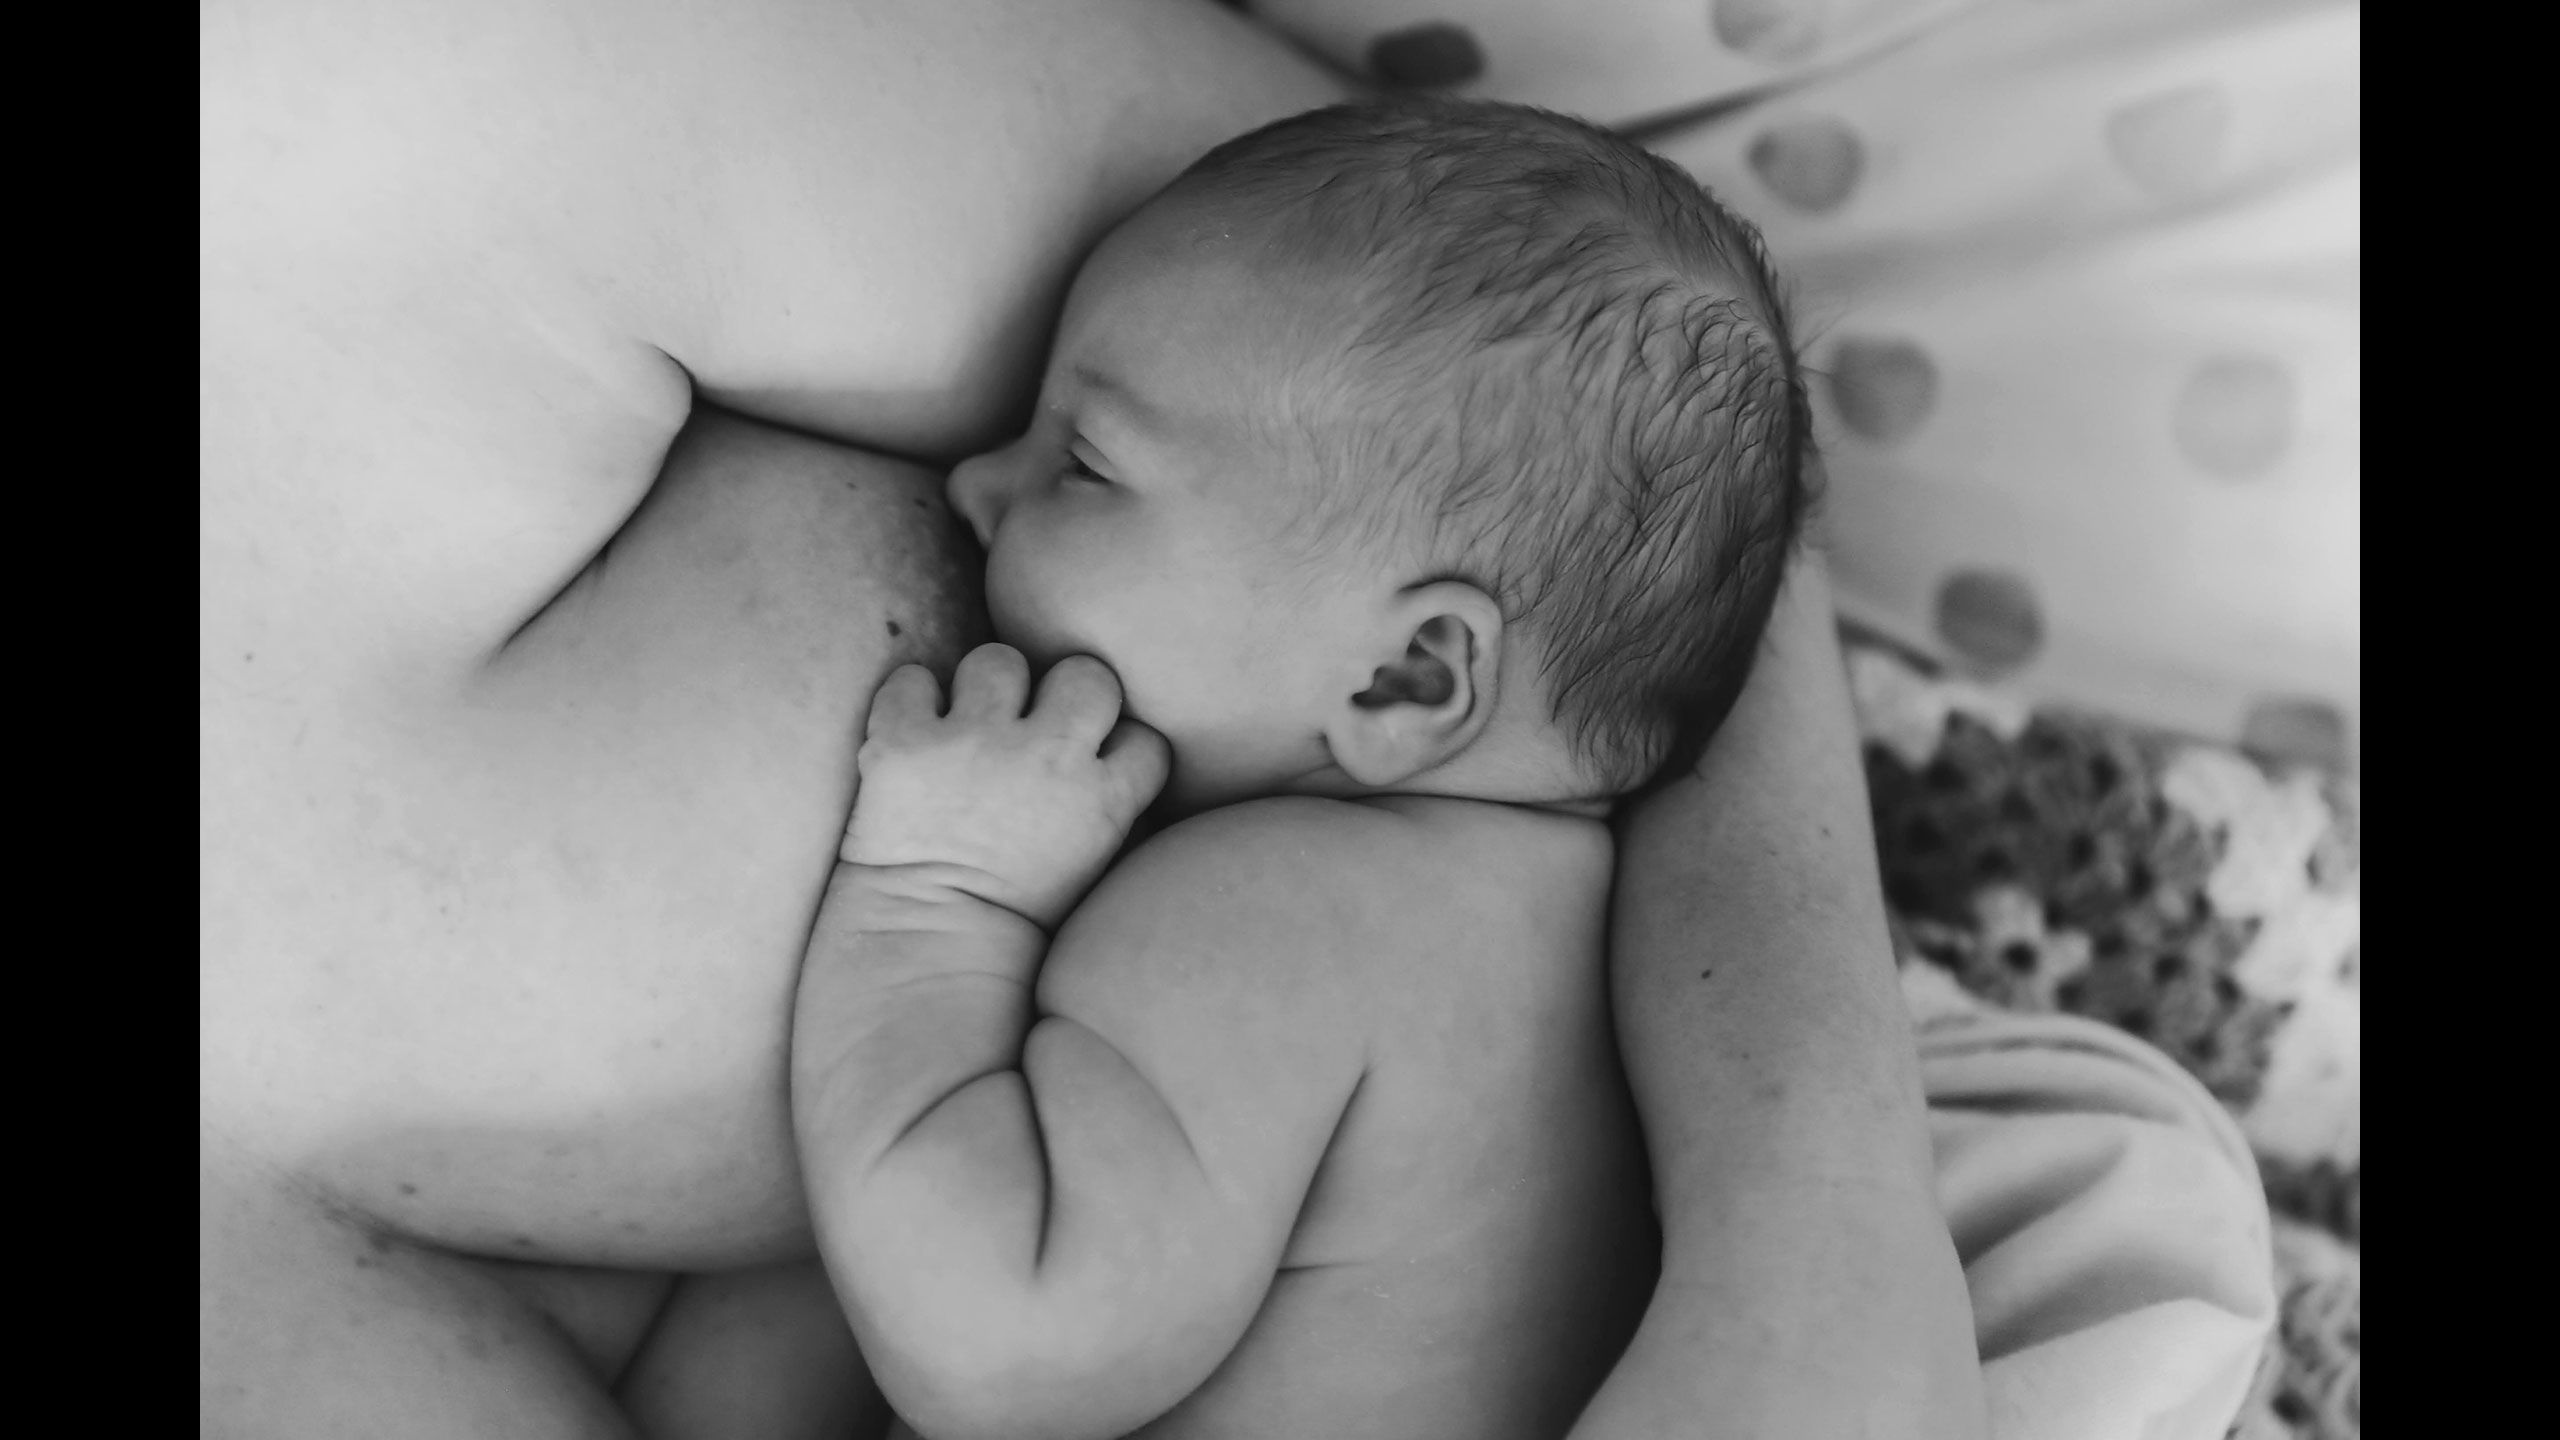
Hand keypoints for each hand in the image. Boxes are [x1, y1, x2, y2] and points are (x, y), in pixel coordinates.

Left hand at [843, 643, 1169, 928]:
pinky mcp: (907, 743)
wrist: (923, 951)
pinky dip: (908, 702)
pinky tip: (912, 734)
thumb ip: (1108, 805)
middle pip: (1087, 676)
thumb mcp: (1089, 866)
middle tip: (1031, 725)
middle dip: (1062, 692)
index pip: (1143, 737)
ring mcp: (975, 745)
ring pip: (999, 661)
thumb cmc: (1008, 919)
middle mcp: (1047, 759)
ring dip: (982, 688)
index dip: (1114, 746)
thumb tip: (1111, 754)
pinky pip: (913, 679)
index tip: (1086, 765)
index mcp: (1103, 800)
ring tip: (965, 727)